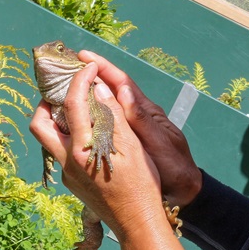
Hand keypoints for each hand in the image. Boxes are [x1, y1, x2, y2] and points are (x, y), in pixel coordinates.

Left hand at [30, 61, 166, 239]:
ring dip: (54, 119)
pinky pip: (59, 151)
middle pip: (39, 123)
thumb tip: (98, 88)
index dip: (80, 79)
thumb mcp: (132, 145)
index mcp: (82, 148)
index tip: (89, 66)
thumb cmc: (141, 184)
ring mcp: (67, 173)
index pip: (72, 103)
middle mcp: (67, 160)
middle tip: (66, 89)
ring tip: (75, 108)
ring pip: (47, 139)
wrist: (137, 222)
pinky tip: (86, 131)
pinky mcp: (71, 181)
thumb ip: (112, 115)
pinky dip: (66, 135)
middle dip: (47, 102)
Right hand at [77, 50, 202, 207]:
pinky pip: (104, 125)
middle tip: (67, 68)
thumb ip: (141, 119)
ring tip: (64, 89)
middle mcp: (137, 116)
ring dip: (88, 96)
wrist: (184, 193)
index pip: (122, 83)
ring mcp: (131, 129)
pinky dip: (90, 117)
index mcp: (147, 112)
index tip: (84, 56)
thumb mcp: (159, 143)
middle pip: (111, 90)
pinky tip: (76, 119)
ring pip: (106, 106)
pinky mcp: (125, 143)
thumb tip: (122, 90)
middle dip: (91, 77)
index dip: (104, 67)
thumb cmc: (175, 168)